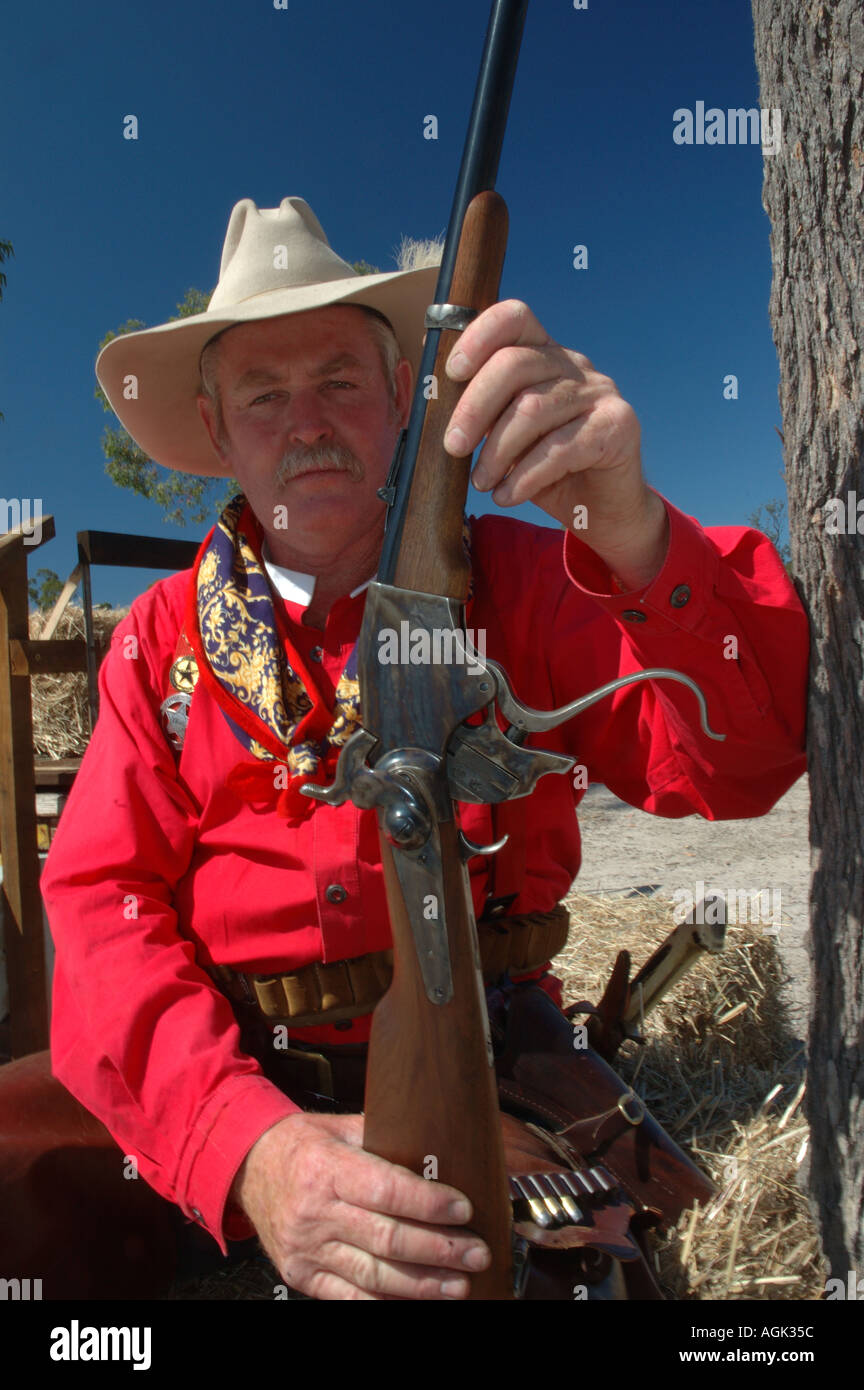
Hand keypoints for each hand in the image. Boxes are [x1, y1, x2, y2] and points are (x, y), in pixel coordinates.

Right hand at [232, 1112, 491, 1299]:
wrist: (248, 1166)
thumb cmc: (302, 1144)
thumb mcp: (342, 1128)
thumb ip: (386, 1140)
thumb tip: (440, 1153)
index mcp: (327, 1168)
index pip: (387, 1191)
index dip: (429, 1204)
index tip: (464, 1209)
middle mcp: (314, 1212)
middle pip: (387, 1239)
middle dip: (439, 1250)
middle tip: (476, 1253)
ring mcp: (307, 1249)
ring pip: (374, 1275)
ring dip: (423, 1284)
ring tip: (458, 1284)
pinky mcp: (301, 1275)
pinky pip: (349, 1297)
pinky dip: (387, 1303)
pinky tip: (417, 1300)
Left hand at [443, 299, 668, 588]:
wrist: (601, 510)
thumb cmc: (545, 471)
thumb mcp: (505, 438)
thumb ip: (480, 413)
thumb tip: (433, 397)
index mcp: (544, 356)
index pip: (514, 319)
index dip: (479, 336)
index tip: (452, 372)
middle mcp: (574, 365)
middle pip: (515, 364)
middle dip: (474, 408)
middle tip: (453, 448)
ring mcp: (600, 393)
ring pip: (533, 408)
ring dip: (497, 452)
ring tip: (481, 482)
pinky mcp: (618, 426)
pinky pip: (561, 447)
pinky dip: (525, 477)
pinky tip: (507, 495)